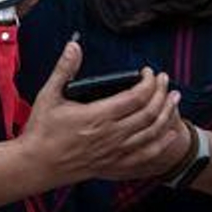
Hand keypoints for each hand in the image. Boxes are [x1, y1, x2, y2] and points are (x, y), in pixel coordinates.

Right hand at [21, 41, 184, 183]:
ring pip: (152, 133)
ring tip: (175, 99)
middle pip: (149, 113)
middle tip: (165, 79)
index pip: (136, 96)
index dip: (148, 81)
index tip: (148, 72)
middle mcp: (111, 135)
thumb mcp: (49, 95)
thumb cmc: (42, 131)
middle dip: (161, 93)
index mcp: (98, 116)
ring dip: (167, 114)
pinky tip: (170, 133)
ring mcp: (114, 152)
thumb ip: (64, 69)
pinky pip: (146, 155)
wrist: (36, 165)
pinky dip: (162, 142)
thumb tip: (74, 46)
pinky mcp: (114, 164)